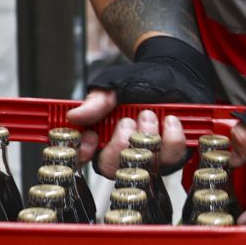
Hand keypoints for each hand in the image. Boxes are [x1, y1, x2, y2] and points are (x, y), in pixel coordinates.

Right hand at [63, 92, 190, 176]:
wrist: (170, 77)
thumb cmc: (139, 84)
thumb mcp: (113, 87)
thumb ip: (96, 103)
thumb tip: (73, 116)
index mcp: (100, 138)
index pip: (82, 158)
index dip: (83, 153)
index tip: (91, 137)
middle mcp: (121, 154)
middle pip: (112, 167)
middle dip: (121, 142)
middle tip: (128, 120)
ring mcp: (147, 160)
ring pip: (142, 165)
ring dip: (147, 137)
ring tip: (150, 115)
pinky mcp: (171, 158)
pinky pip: (171, 158)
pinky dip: (171, 138)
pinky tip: (169, 120)